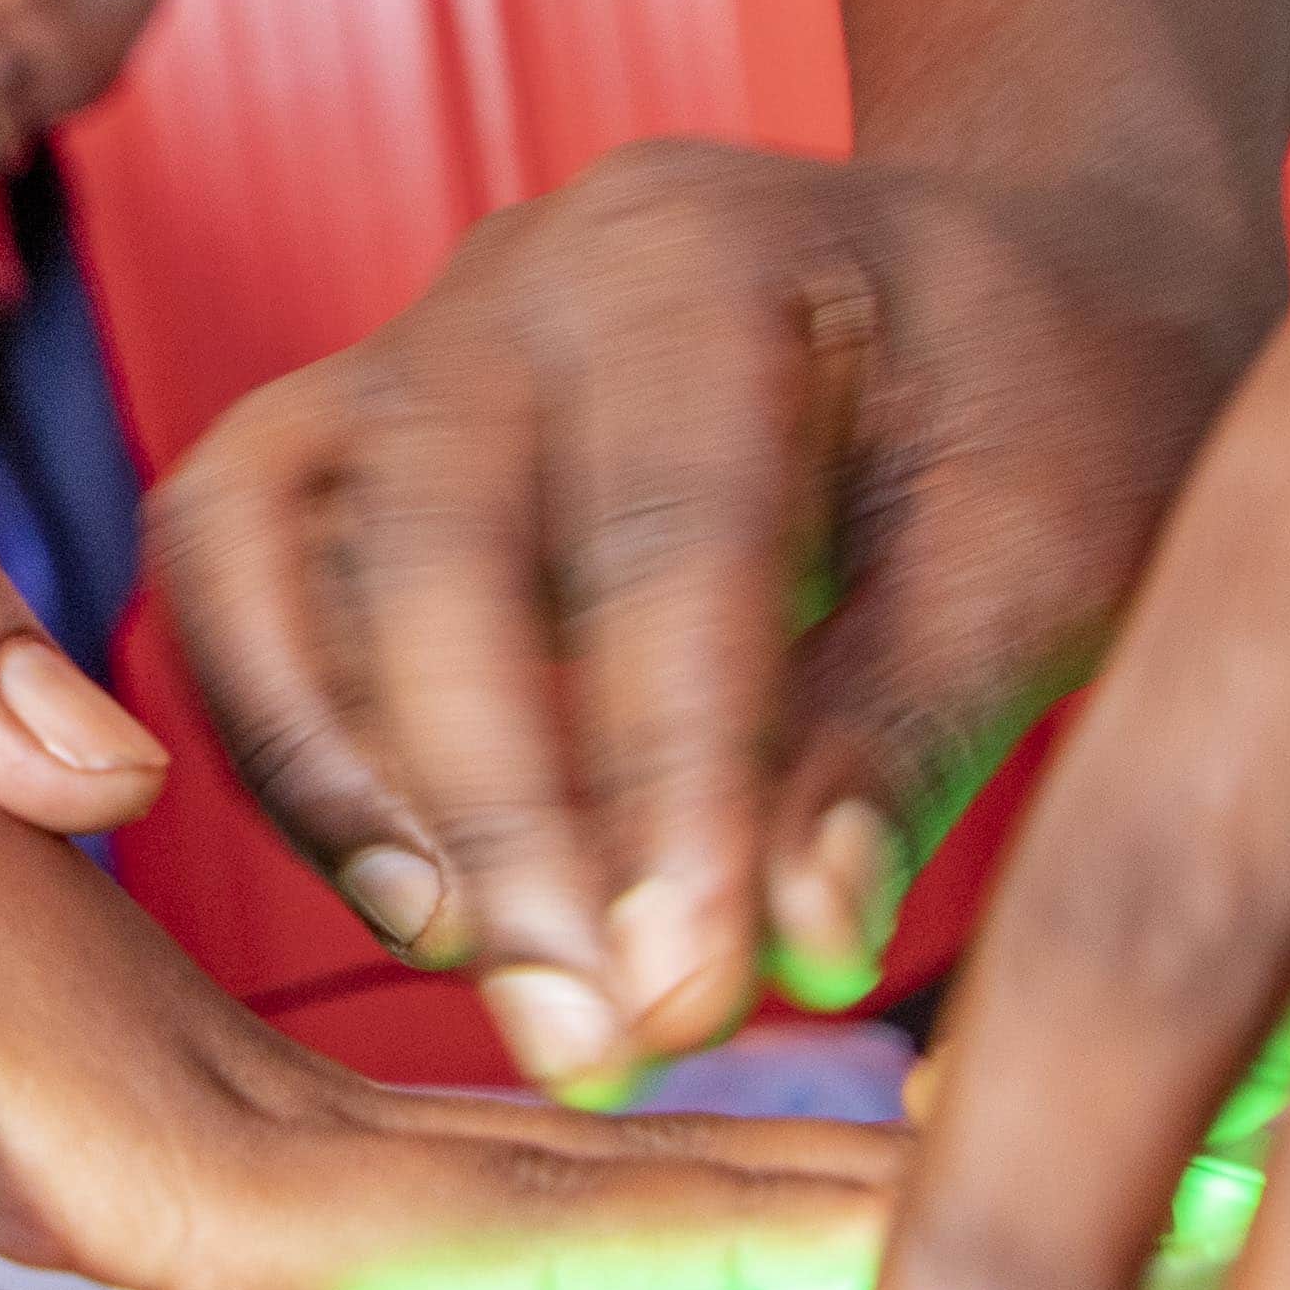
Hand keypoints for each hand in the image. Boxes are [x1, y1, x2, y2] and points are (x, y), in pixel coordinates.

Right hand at [154, 139, 1267, 1083]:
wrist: (1018, 274)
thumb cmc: (1058, 404)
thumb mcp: (1059, 557)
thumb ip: (909, 740)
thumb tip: (796, 943)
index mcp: (715, 253)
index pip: (665, 538)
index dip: (670, 786)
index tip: (696, 999)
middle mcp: (521, 271)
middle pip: (432, 541)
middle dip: (499, 816)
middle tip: (586, 1035)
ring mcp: (404, 341)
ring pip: (266, 547)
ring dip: (342, 782)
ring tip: (464, 963)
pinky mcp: (341, 433)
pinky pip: (230, 575)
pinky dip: (280, 738)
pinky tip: (400, 887)